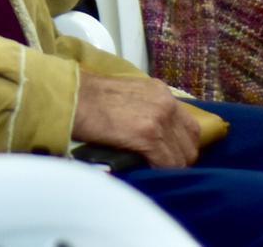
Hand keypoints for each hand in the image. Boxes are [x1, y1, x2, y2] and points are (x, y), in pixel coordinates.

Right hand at [72, 73, 199, 168]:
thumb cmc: (88, 97)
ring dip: (169, 166)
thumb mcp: (126, 94)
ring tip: (151, 168)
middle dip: (179, 157)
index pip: (190, 125)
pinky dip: (160, 171)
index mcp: (161, 91)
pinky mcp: (150, 136)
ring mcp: (160, 119)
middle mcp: (166, 103)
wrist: (71, 97)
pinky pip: (168, 164)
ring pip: (182, 157)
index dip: (181, 144)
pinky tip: (145, 170)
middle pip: (191, 143)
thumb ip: (146, 107)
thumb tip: (154, 132)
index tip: (168, 153)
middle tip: (160, 164)